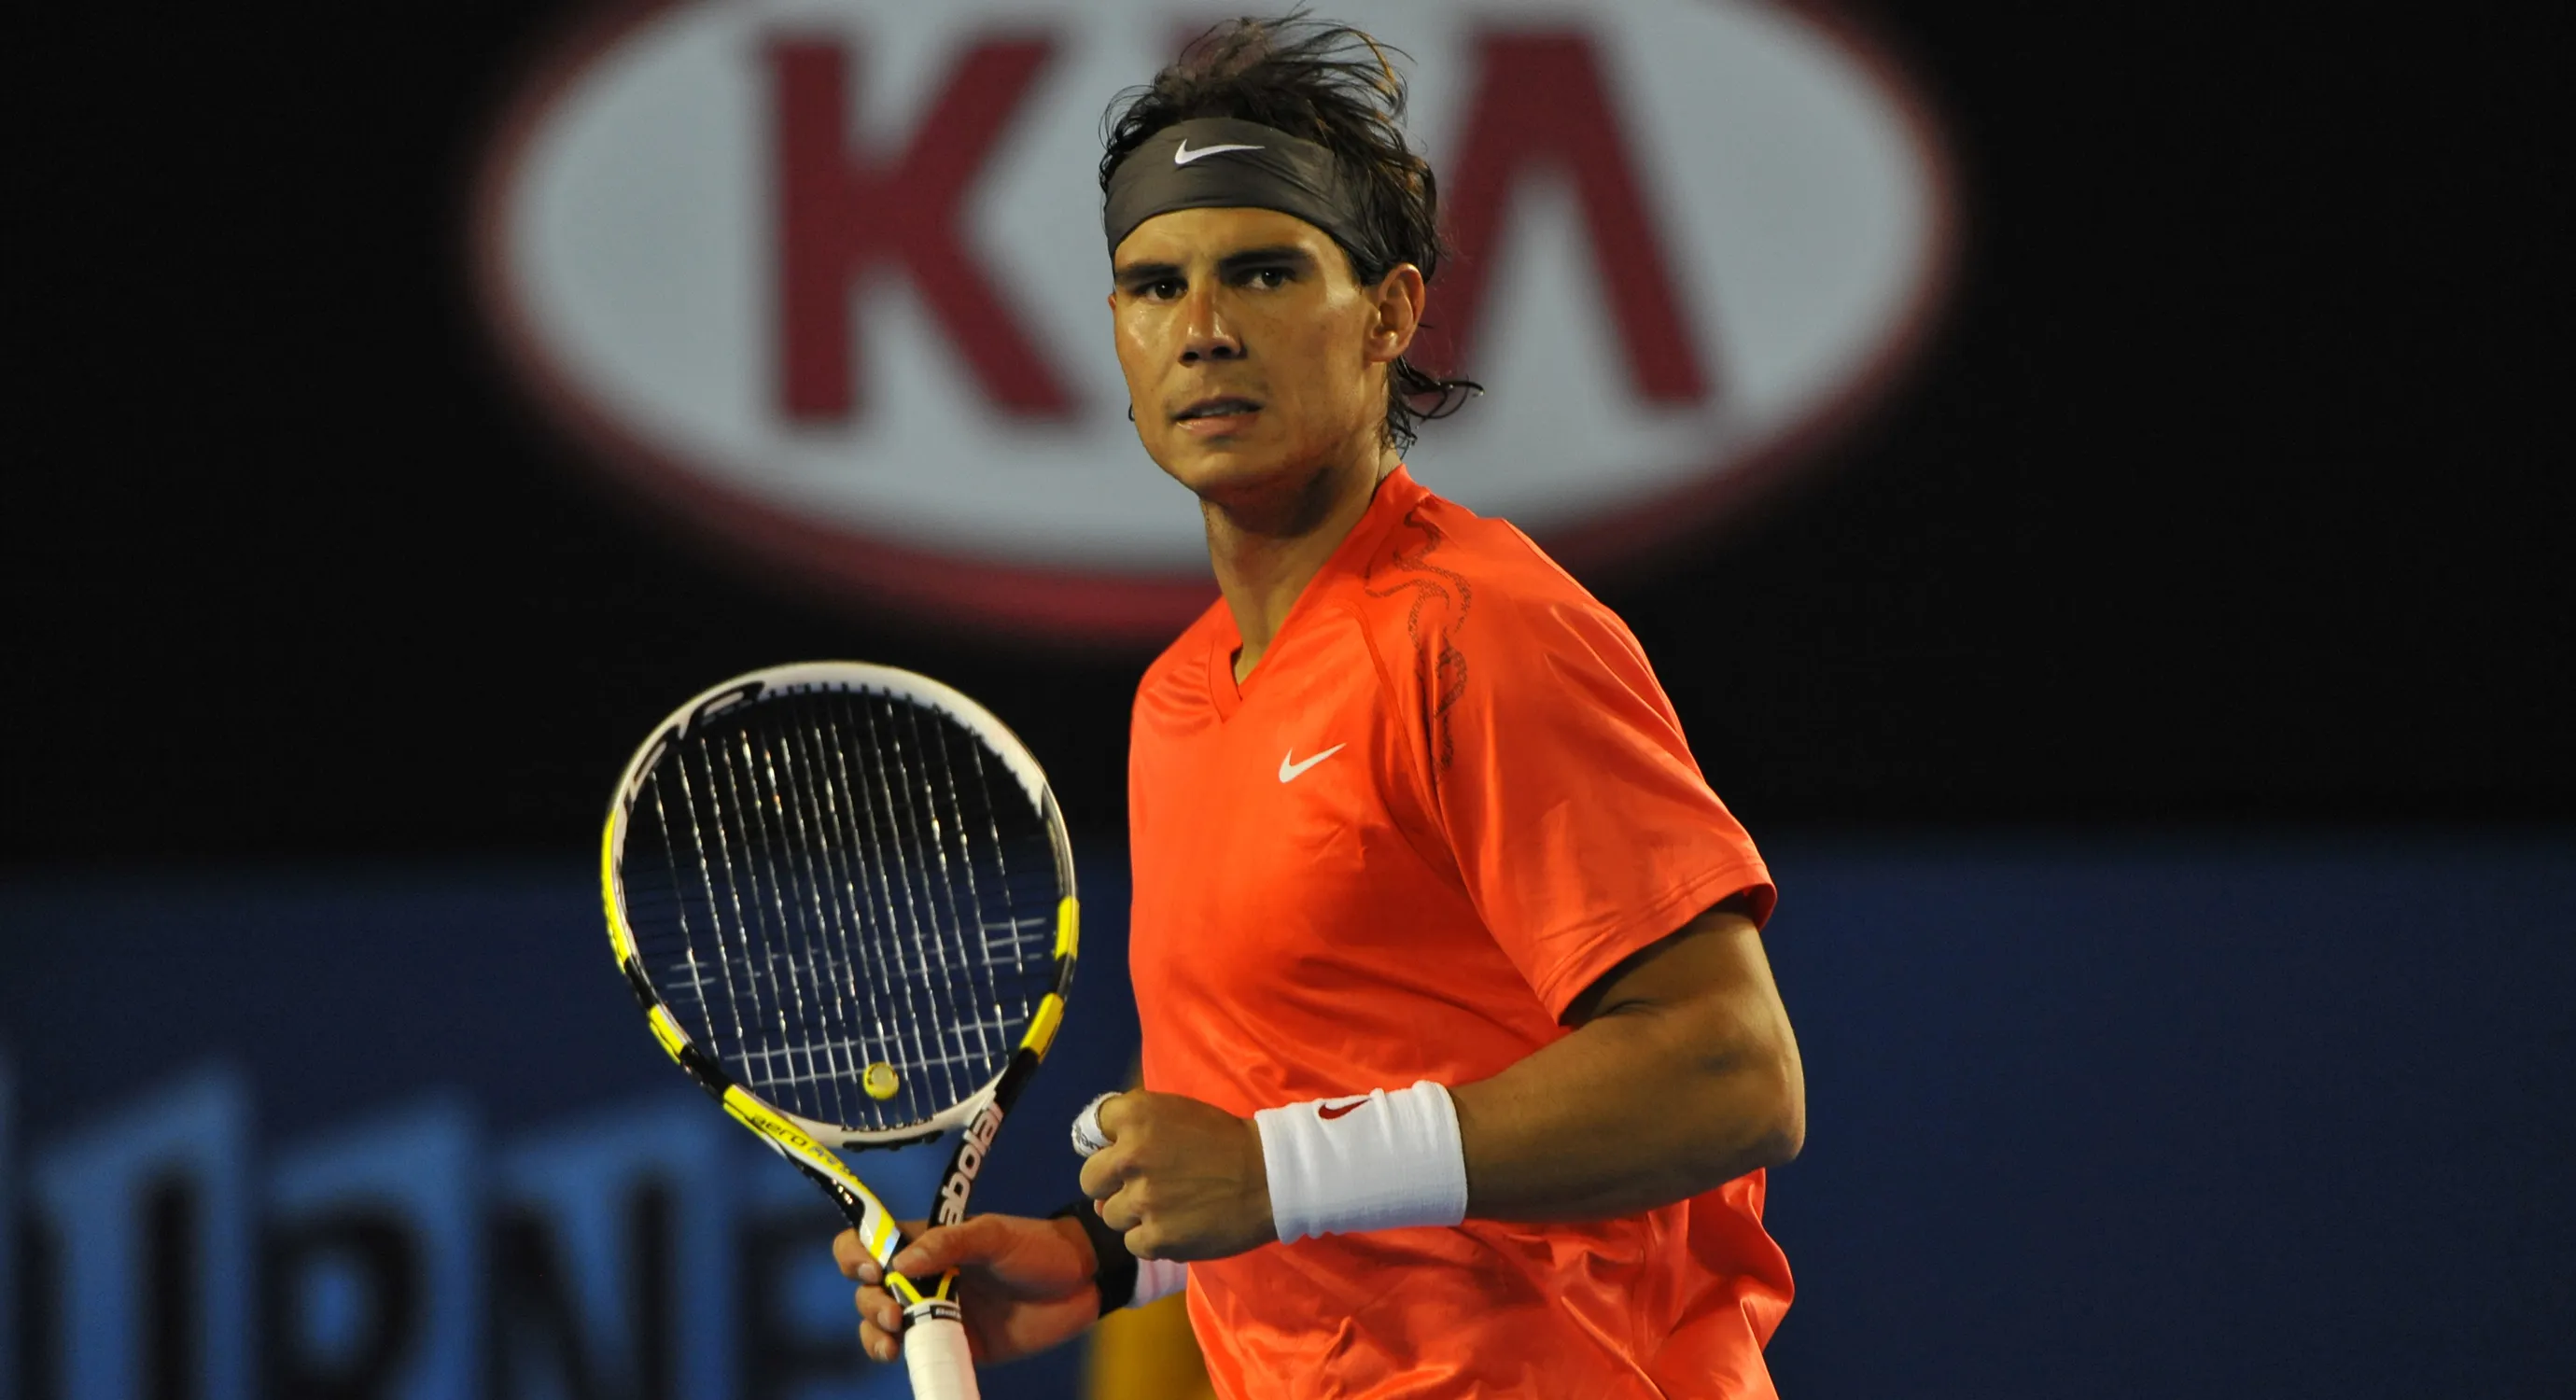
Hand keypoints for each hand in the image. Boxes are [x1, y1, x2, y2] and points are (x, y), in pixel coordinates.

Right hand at [834, 1214, 1100, 1364]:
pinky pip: (911, 1353)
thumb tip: (899, 1264)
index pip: (872, 1241)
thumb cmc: (1037, 1247)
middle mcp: (922, 1277)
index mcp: (927, 1242)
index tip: (870, 1268)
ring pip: (880, 1324)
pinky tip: (899, 1355)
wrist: (1080, 1285)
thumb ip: (949, 1243)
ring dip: (874, 1330)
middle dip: (869, 1301)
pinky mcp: (951, 1344)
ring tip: (894, 1335)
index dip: (856, 1252)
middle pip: (868, 1289)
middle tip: (895, 1312)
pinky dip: (893, 1355)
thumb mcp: (995, 1235)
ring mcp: (934, 1312)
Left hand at [1078, 1090, 1276, 1260]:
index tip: (1127, 1150)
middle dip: (1112, 1183)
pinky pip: (1133, 1243)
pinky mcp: (1156, 1236)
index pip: (1092, 1127)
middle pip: (1090, 1178)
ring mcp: (1142, 1199)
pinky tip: (1178, 1225)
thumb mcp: (1176, 1112)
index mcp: (1136, 1116)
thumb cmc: (1224, 1141)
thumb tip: (1099, 1166)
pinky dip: (1152, 1239)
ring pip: (1110, 1215)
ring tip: (1169, 1207)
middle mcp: (1130, 1155)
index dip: (1109, 1142)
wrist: (1271, 1177)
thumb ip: (1134, 1128)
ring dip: (1134, 1214)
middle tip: (1145, 1185)